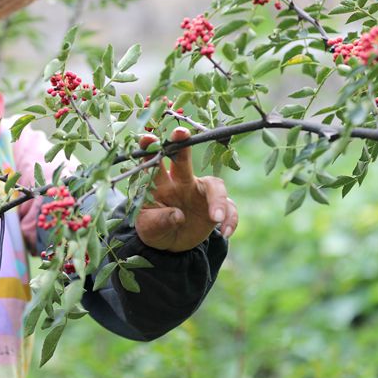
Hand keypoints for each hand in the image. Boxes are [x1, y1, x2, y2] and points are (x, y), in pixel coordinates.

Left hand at [134, 127, 237, 251]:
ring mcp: (200, 192)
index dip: (150, 149)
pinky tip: (226, 232)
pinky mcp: (216, 206)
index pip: (153, 163)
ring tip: (215, 218)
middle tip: (182, 134)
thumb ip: (159, 221)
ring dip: (217, 200)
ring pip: (214, 185)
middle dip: (182, 144)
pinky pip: (229, 207)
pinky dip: (230, 219)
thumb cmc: (154, 229)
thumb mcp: (149, 229)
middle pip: (183, 160)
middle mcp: (180, 182)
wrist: (171, 244)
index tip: (147, 139)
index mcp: (159, 184)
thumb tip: (178, 215)